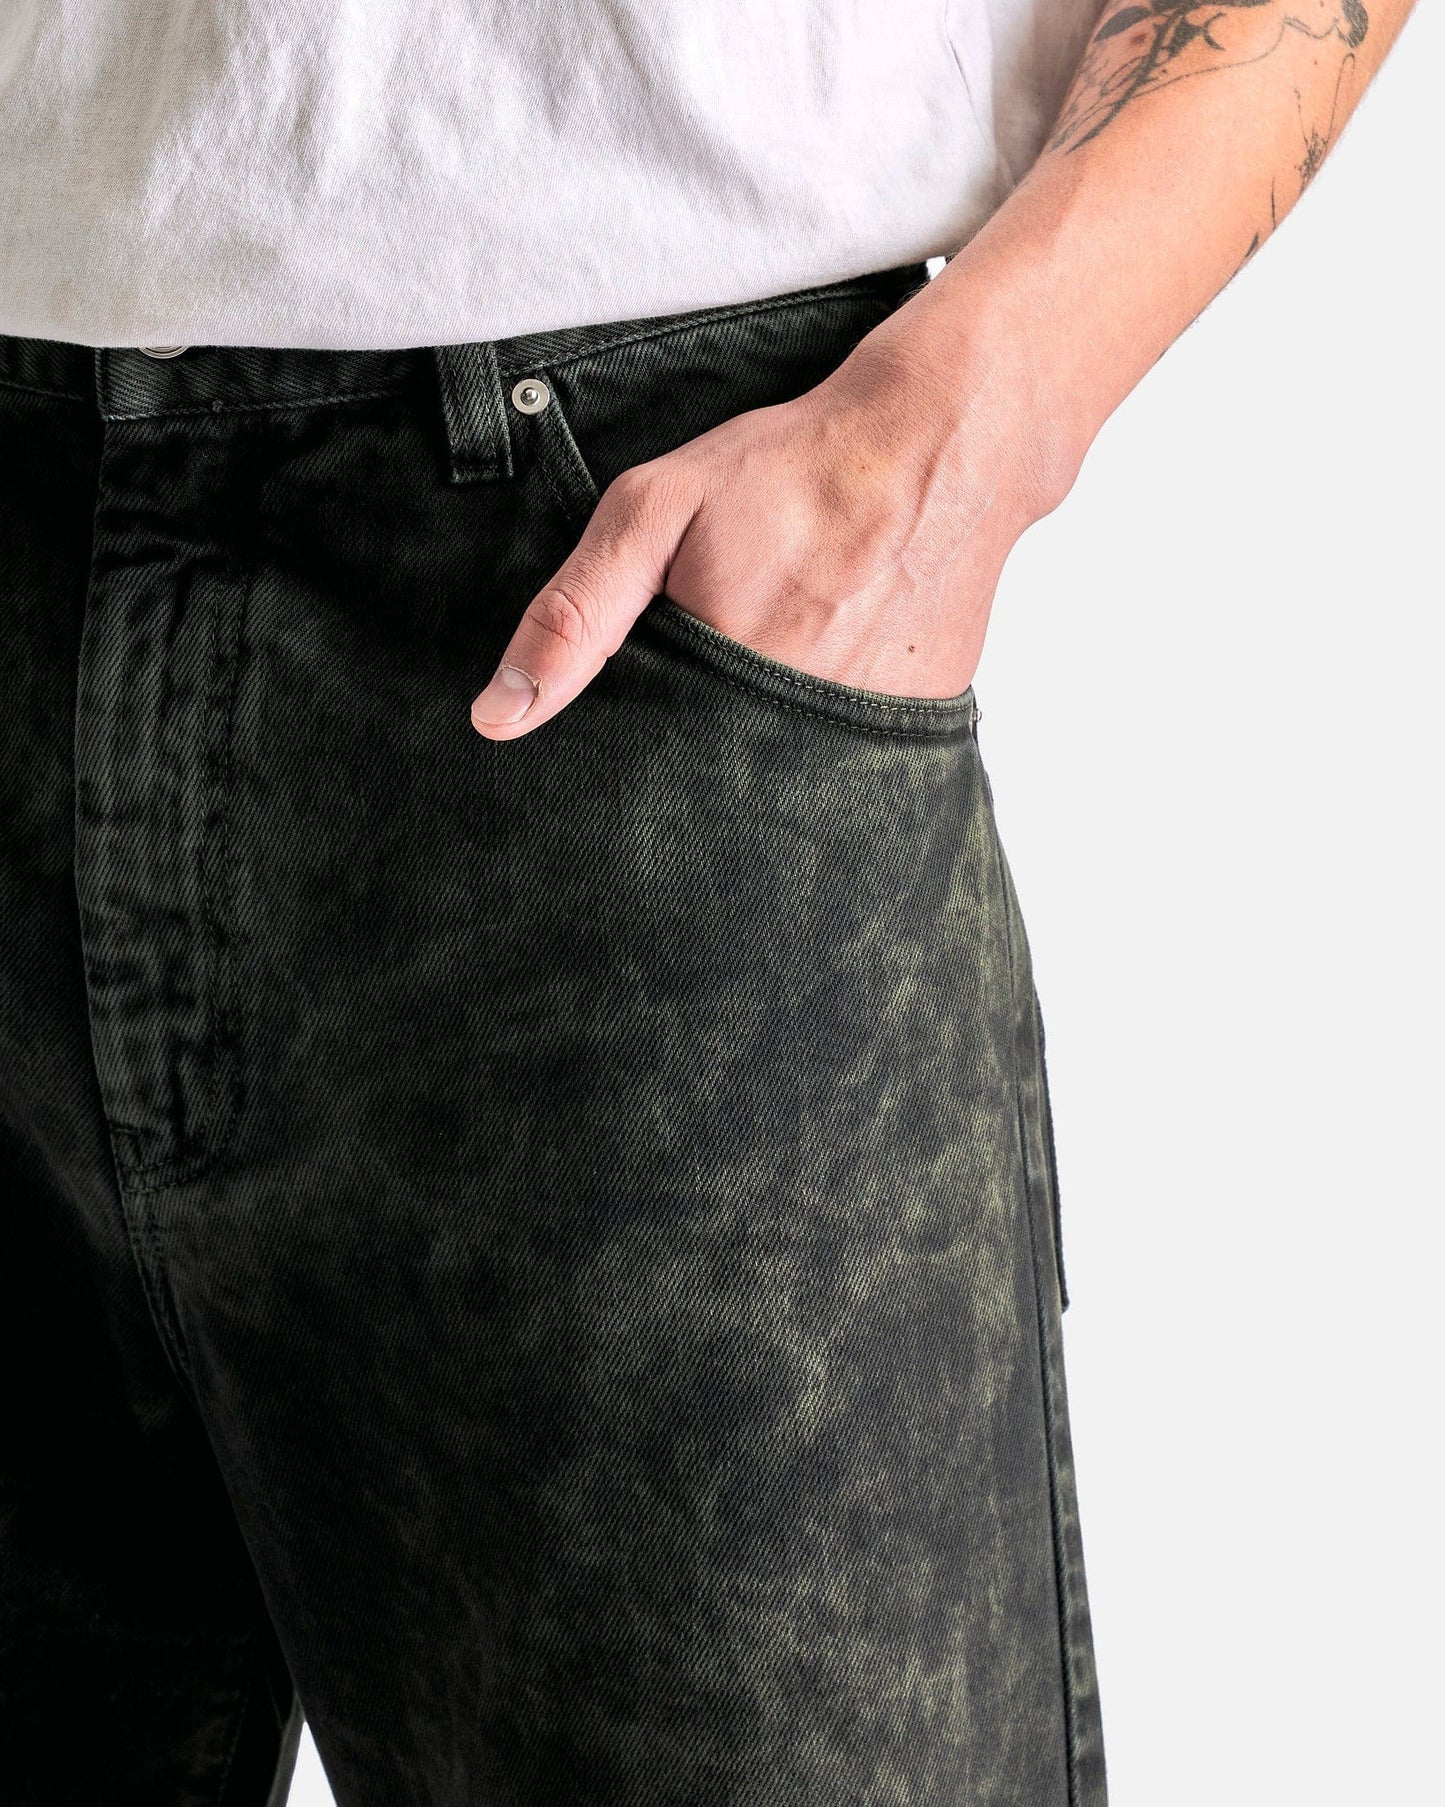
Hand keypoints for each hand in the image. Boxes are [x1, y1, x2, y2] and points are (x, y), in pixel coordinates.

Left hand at [469, 302, 1069, 738]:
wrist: (944, 442)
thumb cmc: (790, 468)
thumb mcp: (656, 511)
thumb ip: (576, 615)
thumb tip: (497, 717)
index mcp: (722, 682)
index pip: (646, 774)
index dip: (629, 754)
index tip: (641, 708)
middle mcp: (795, 729)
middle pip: (715, 785)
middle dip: (698, 749)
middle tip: (729, 644)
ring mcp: (864, 735)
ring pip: (782, 779)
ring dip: (763, 739)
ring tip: (782, 646)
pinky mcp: (915, 726)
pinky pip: (849, 759)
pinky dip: (827, 725)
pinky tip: (834, 653)